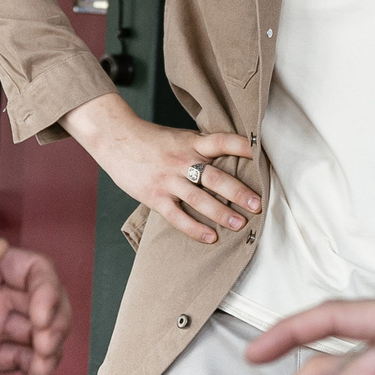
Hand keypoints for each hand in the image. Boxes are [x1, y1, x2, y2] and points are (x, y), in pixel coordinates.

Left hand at [0, 235, 71, 374]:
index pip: (32, 269)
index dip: (47, 289)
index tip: (40, 314)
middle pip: (45, 301)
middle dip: (57, 321)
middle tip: (45, 343)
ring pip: (39, 333)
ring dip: (52, 347)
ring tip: (43, 366)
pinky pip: (19, 360)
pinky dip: (35, 366)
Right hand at [59, 91, 258, 244]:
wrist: (115, 138)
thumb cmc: (151, 139)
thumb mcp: (180, 137)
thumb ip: (201, 148)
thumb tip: (232, 156)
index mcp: (191, 142)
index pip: (220, 142)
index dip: (240, 146)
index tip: (259, 152)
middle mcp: (182, 160)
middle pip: (214, 178)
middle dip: (238, 192)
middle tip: (257, 204)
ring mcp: (168, 180)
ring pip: (199, 199)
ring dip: (221, 213)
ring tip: (240, 224)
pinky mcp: (155, 197)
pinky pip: (177, 216)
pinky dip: (195, 228)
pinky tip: (210, 237)